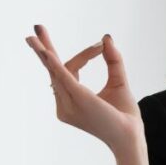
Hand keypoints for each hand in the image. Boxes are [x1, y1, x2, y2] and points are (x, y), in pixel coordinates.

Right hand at [26, 25, 141, 154]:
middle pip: (55, 70)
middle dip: (44, 49)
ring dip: (45, 52)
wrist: (131, 136)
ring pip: (56, 71)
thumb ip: (113, 61)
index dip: (84, 55)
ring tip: (34, 35)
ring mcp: (68, 104)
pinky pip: (63, 78)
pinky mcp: (79, 99)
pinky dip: (54, 64)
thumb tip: (106, 39)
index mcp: (71, 100)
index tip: (100, 45)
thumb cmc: (124, 115)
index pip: (69, 70)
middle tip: (36, 28)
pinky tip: (46, 52)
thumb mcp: (118, 81)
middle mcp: (64, 104)